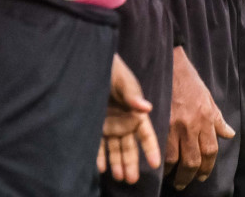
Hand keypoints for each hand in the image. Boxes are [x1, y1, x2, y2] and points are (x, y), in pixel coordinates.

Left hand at [99, 55, 159, 184]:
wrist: (88, 65)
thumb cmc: (111, 70)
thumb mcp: (122, 80)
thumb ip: (133, 95)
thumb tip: (147, 108)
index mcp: (135, 113)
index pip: (146, 135)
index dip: (151, 149)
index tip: (155, 164)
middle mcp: (123, 122)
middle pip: (130, 147)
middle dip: (131, 163)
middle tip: (131, 179)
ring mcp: (108, 126)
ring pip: (115, 149)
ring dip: (117, 163)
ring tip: (119, 177)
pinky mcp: (93, 126)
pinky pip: (97, 145)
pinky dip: (99, 157)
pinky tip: (101, 168)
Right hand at [167, 47, 231, 189]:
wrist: (171, 64)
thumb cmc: (189, 81)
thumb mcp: (209, 98)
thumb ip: (218, 119)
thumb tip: (229, 135)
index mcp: (207, 118)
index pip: (211, 150)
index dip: (207, 167)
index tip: (202, 176)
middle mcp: (193, 124)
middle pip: (194, 159)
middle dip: (191, 175)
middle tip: (186, 183)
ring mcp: (176, 125)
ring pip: (178, 159)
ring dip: (176, 174)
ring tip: (174, 180)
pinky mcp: (161, 123)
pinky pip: (163, 150)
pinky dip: (163, 163)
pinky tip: (161, 168)